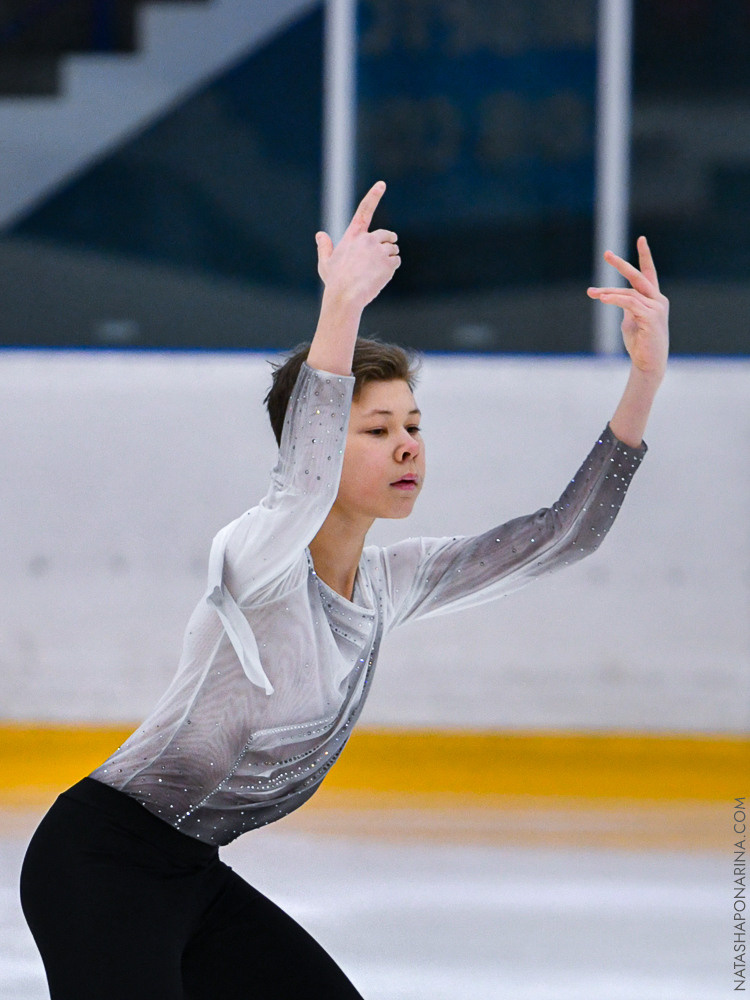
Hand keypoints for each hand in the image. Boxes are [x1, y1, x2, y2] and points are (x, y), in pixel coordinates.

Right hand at [315, 181, 400, 308]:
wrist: (346, 296)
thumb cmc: (335, 281)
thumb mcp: (326, 263)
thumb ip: (325, 247)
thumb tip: (320, 234)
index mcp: (353, 235)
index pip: (364, 210)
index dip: (373, 195)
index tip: (382, 184)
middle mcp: (368, 239)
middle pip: (387, 234)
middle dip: (388, 242)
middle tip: (381, 256)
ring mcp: (379, 250)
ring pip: (393, 249)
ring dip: (389, 258)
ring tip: (376, 271)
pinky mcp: (388, 262)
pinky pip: (396, 261)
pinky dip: (391, 268)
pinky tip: (380, 276)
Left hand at [587, 236, 668, 381]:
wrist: (648, 364)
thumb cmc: (639, 344)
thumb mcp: (630, 321)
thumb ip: (626, 306)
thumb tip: (613, 296)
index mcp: (654, 299)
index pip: (649, 273)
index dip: (645, 256)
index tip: (642, 238)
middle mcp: (658, 300)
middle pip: (639, 276)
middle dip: (621, 264)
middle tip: (606, 253)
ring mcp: (656, 308)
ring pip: (628, 293)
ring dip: (607, 292)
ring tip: (591, 293)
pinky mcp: (651, 317)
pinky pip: (629, 303)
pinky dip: (615, 300)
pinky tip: (602, 298)